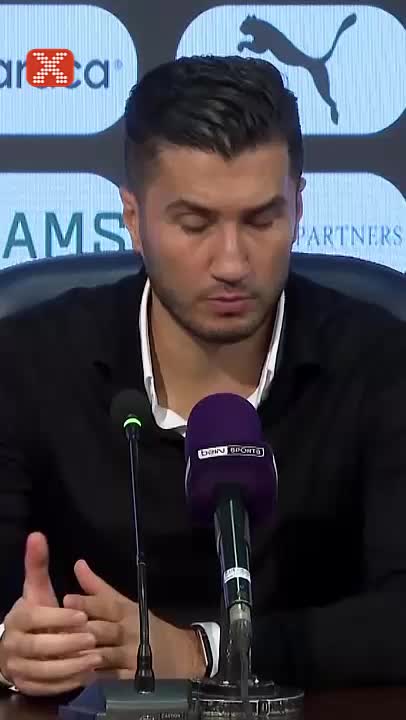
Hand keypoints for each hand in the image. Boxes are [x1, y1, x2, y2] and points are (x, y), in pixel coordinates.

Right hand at [0, 533, 102, 695]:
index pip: (35, 618)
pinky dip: (67, 683)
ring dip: (71, 666)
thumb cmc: (35, 614)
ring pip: (44, 671)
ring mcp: (19, 668)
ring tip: (95, 658)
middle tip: (93, 639)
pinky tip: (87, 675)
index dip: (59, 617)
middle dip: (69, 643)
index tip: (82, 615)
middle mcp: (13, 645)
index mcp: (17, 618)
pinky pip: (47, 688)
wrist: (18, 647)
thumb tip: (37, 535)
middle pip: (40, 647)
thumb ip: (37, 564)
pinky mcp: (27, 686)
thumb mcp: (37, 589)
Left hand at [64, 559, 205, 679]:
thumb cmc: (145, 626)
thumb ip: (98, 588)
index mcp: (127, 611)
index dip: (87, 602)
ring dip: (84, 655)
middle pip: (103, 630)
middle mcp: (129, 631)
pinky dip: (94, 678)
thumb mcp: (125, 604)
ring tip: (61, 654)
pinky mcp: (132, 678)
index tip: (67, 599)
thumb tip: (78, 564)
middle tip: (58, 628)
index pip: (106, 604)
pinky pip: (110, 678)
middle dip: (81, 630)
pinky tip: (77, 676)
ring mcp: (131, 656)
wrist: (179, 655)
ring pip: (104, 655)